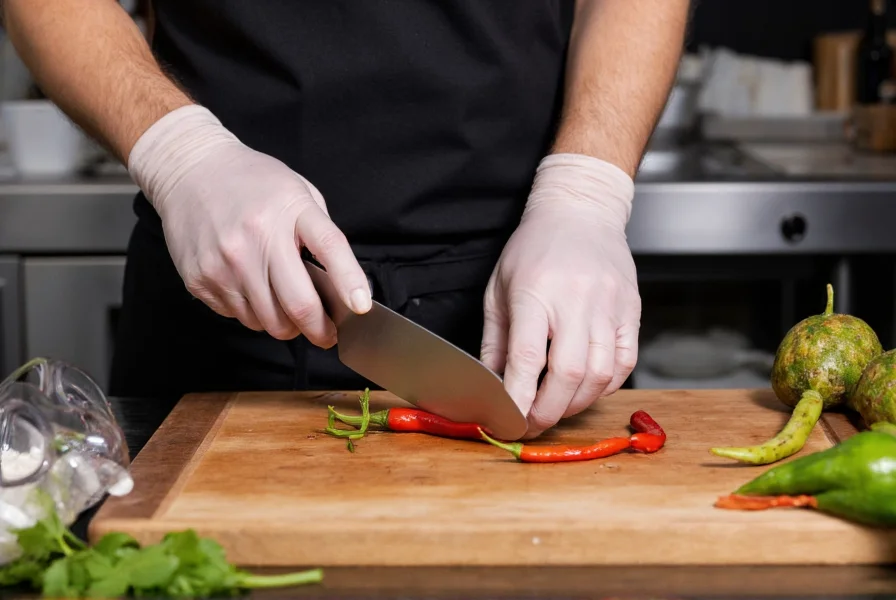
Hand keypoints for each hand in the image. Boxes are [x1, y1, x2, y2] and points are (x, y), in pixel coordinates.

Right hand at [127, 105, 371, 345]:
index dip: (349, 282)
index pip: (330, 249)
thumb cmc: (251, 182)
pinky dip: (252, 313)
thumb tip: (340, 285)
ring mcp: (225, 262)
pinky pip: (238, 316)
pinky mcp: (200, 279)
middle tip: (326, 333)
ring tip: (283, 304)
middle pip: (298, 305)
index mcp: (291, 210)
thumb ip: (320, 233)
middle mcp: (257, 238)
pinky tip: (250, 288)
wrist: (189, 171)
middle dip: (319, 330)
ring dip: (284, 324)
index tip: (361, 307)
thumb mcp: (298, 191)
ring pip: (268, 322)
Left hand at [480, 153, 640, 438]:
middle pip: (569, 373)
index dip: (519, 396)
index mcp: (536, 291)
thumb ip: (497, 339)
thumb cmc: (534, 247)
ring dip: (577, 403)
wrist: (581, 210)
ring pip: (601, 373)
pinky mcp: (632, 310)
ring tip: (557, 407)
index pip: (529, 356)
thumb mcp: (499, 288)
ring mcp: (610, 305)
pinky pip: (625, 362)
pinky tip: (586, 387)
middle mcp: (577, 299)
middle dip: (549, 410)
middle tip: (532, 424)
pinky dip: (606, 385)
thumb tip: (492, 385)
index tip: (509, 420)